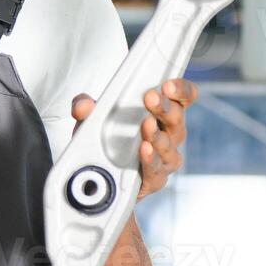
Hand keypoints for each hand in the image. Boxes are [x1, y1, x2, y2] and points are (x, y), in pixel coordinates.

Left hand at [70, 78, 197, 199]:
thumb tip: (82, 105)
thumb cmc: (108, 142)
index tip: (168, 85)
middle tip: (150, 98)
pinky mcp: (155, 180)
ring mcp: (164, 158)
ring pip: (169, 146)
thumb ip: (86, 108)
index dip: (180, 90)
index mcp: (162, 114)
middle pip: (177, 119)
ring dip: (157, 135)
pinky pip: (156, 170)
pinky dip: (150, 160)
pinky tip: (144, 150)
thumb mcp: (93, 120)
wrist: (102, 179)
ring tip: (146, 125)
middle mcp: (169, 135)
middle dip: (164, 107)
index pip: (183, 98)